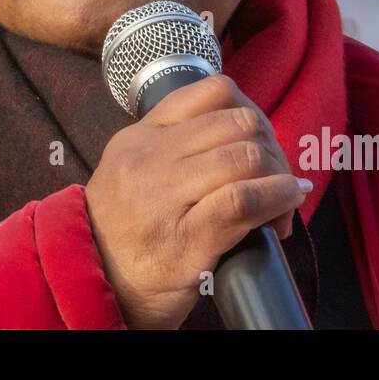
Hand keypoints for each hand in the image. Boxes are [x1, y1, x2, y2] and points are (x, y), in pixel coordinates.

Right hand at [84, 74, 308, 329]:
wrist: (92, 287)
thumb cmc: (122, 235)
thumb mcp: (130, 172)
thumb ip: (172, 147)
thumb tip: (240, 137)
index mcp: (139, 136)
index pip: (212, 92)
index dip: (250, 111)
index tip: (257, 140)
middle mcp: (150, 159)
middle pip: (238, 123)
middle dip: (270, 147)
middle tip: (276, 176)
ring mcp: (165, 196)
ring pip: (245, 156)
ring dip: (279, 176)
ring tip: (284, 199)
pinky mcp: (186, 238)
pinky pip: (244, 200)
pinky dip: (278, 198)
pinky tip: (286, 206)